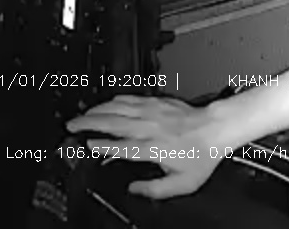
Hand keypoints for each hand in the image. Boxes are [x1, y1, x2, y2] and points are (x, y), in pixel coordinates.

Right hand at [66, 95, 223, 198]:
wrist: (216, 128)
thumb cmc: (201, 154)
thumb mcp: (182, 183)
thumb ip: (155, 189)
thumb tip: (134, 190)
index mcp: (153, 148)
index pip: (121, 146)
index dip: (102, 146)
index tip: (87, 145)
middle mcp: (150, 127)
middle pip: (113, 122)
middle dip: (88, 123)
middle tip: (71, 126)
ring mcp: (153, 112)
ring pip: (119, 107)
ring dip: (97, 110)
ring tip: (82, 114)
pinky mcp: (158, 102)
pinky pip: (131, 98)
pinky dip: (115, 100)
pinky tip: (106, 102)